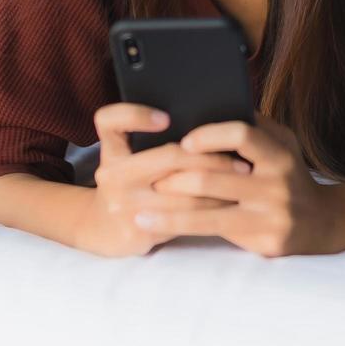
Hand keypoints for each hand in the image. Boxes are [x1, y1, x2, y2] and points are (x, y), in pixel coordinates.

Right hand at [78, 102, 250, 257]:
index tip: (166, 117)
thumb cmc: (128, 184)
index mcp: (111, 150)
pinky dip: (211, 208)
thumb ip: (149, 141)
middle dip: (210, 156)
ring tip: (242, 177)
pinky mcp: (138, 230)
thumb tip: (205, 122)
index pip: (110, 121)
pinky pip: (185, 218)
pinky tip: (229, 202)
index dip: (136, 115)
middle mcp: (112, 175)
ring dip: (219, 185)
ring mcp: (124, 204)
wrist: (101, 229)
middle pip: (168, 157)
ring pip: (184, 192)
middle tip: (238, 156)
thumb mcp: (128, 159)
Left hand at [143, 113, 344, 256]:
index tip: (184, 140)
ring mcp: (270, 215)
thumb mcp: (282, 144)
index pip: (243, 135)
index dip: (211, 135)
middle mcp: (277, 184)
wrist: (323, 223)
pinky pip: (212, 231)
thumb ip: (252, 127)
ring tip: (139, 203)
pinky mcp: (262, 241)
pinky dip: (177, 226)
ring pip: (207, 209)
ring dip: (168, 206)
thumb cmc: (289, 175)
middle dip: (175, 175)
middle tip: (146, 174)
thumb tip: (212, 103)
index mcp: (280, 153)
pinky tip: (151, 225)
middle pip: (215, 177)